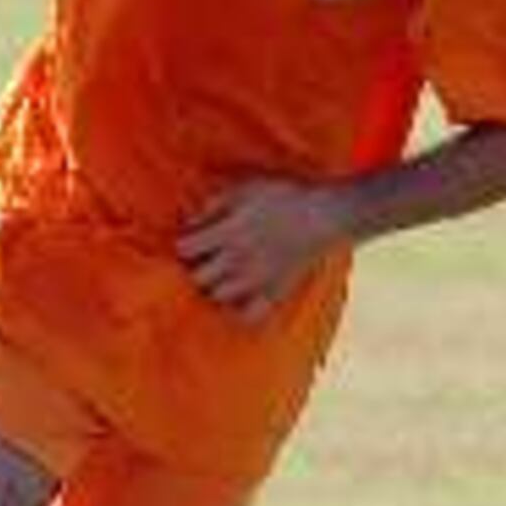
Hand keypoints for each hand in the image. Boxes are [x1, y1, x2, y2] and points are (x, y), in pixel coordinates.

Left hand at [177, 175, 350, 323]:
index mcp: (228, 233)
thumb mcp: (244, 189)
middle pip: (197, 278)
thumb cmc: (283, 198)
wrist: (323, 216)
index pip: (185, 249)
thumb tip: (190, 222)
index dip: (182, 245)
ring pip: (217, 297)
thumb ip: (214, 205)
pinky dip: (239, 312)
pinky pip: (249, 315)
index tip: (190, 242)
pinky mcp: (274, 292)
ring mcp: (256, 280)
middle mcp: (237, 260)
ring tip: (221, 278)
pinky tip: (239, 300)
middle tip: (204, 261)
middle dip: (195, 269)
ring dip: (214, 288)